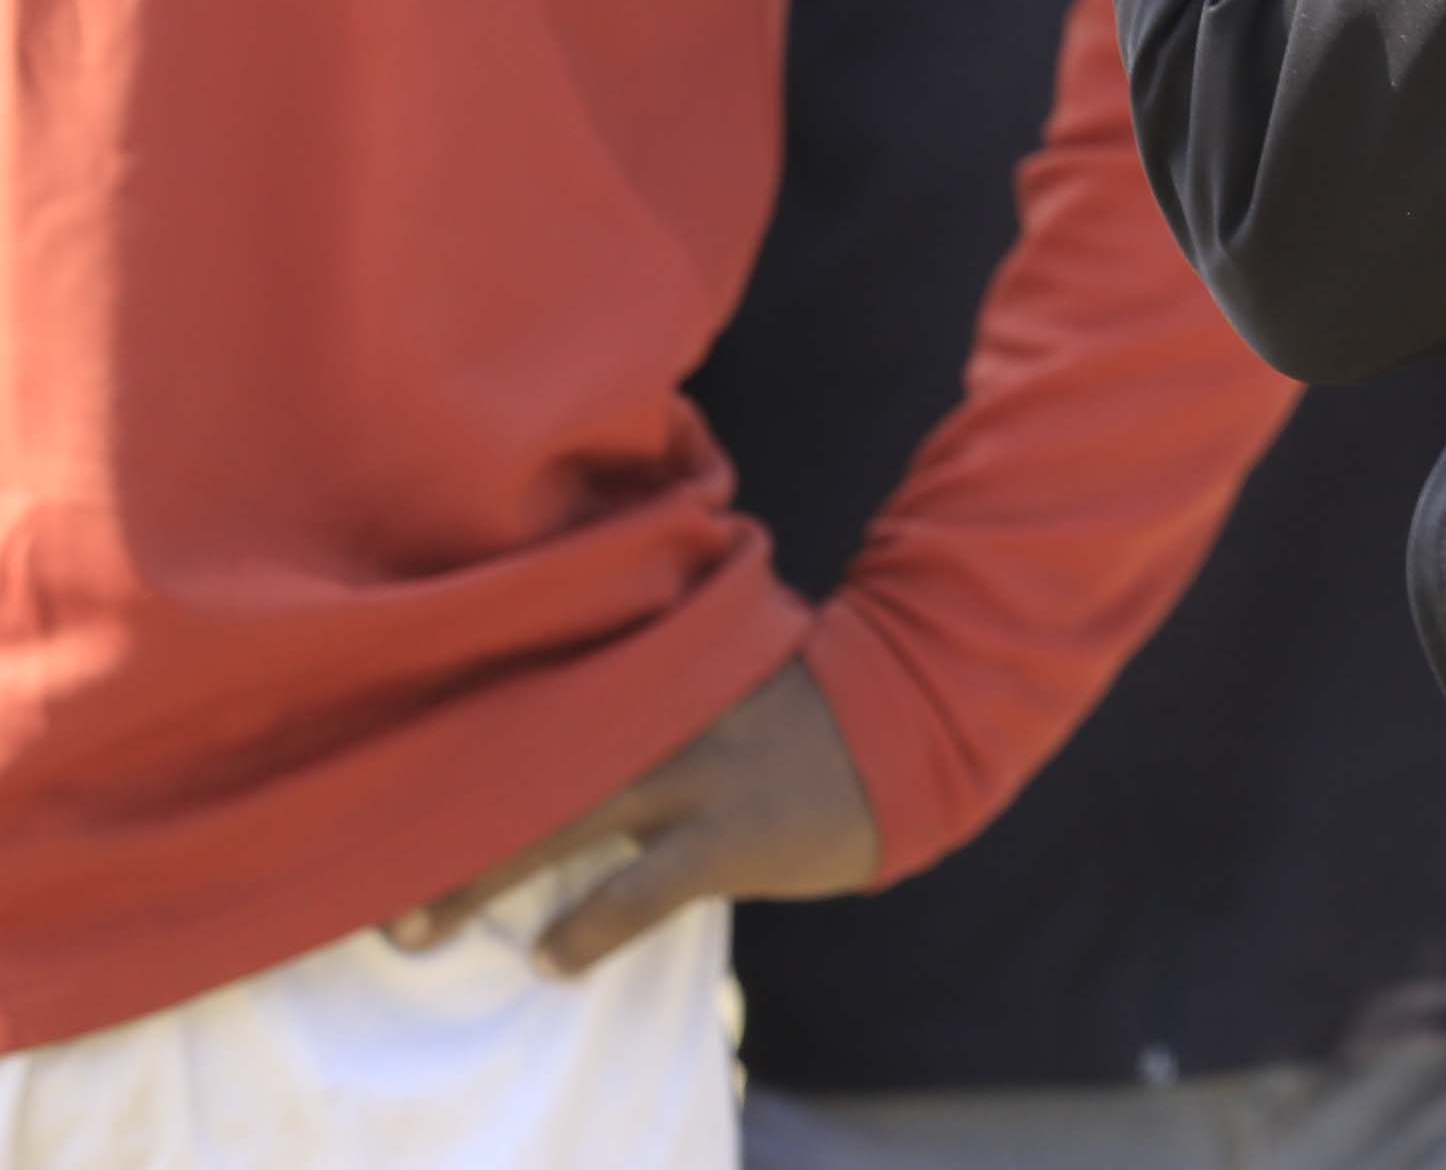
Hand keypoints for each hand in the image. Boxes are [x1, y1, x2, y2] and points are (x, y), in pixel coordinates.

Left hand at [385, 657, 877, 973]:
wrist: (911, 719)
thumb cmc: (804, 694)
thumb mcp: (719, 655)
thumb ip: (644, 666)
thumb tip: (555, 691)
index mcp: (652, 659)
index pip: (531, 682)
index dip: (452, 721)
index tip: (376, 755)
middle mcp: (659, 710)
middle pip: (523, 758)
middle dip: (442, 816)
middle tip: (365, 868)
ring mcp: (695, 772)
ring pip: (562, 823)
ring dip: (483, 878)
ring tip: (418, 929)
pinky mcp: (732, 833)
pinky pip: (643, 888)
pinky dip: (592, 925)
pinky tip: (551, 959)